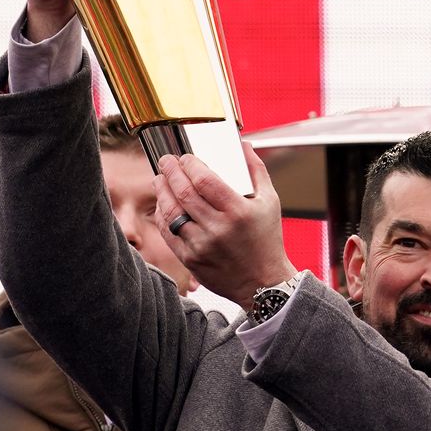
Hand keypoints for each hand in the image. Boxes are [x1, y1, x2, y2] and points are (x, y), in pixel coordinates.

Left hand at [151, 143, 296, 308]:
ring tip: (159, 179)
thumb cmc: (267, 240)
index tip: (186, 157)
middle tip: (166, 161)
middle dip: (170, 172)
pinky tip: (162, 204)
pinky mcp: (190, 259)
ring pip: (171, 212)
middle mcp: (218, 228)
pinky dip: (162, 215)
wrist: (262, 284)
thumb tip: (242, 146)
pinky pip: (168, 233)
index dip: (190, 165)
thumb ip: (256, 170)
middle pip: (184, 193)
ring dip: (162, 191)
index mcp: (238, 211)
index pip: (205, 180)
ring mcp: (202, 245)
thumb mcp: (270, 202)